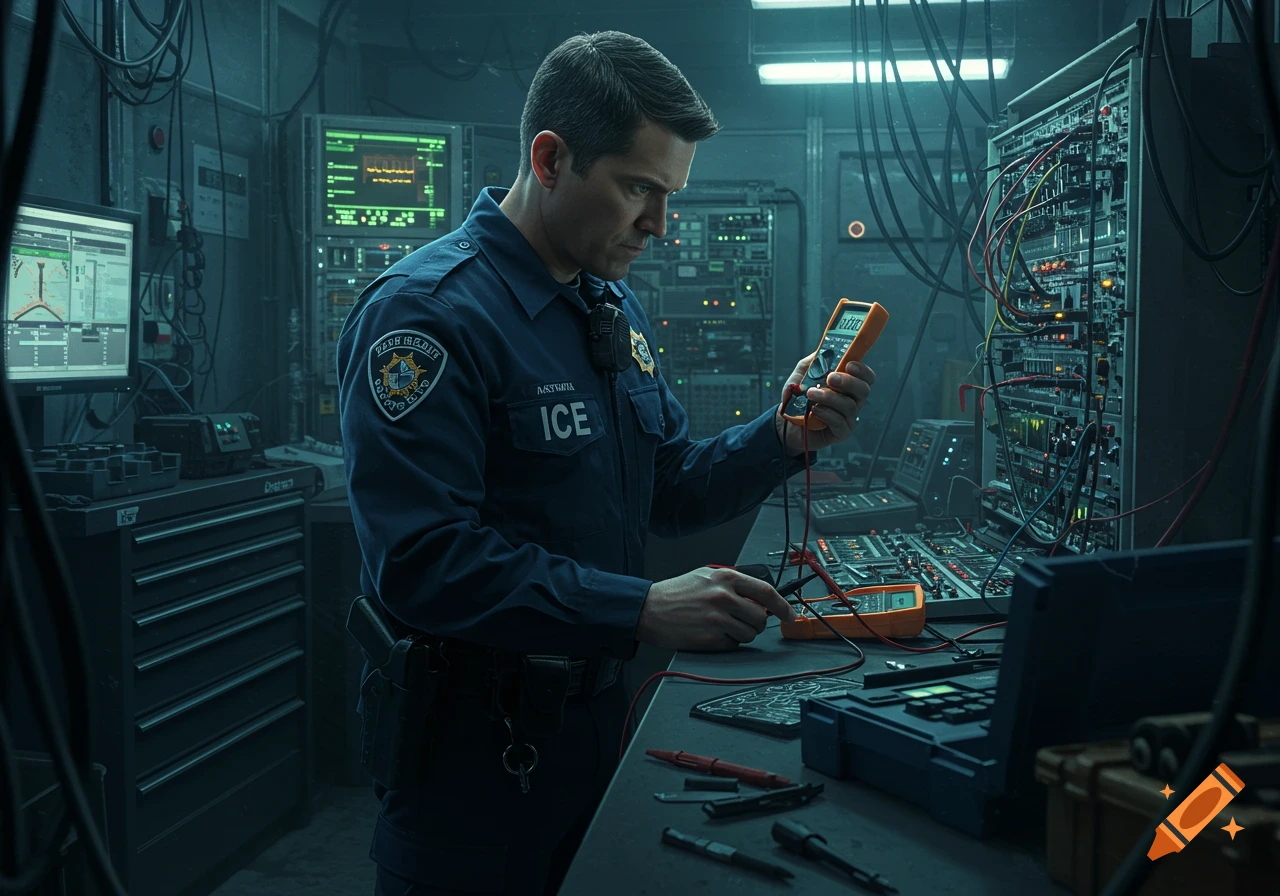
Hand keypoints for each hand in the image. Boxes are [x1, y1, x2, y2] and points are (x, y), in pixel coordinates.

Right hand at [634, 567, 796, 651]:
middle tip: (743, 621)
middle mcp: (724, 597)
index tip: (790, 615)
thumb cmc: (676, 593)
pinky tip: (711, 633)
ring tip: (722, 626)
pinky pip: (733, 645)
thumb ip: (733, 583)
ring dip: (741, 634)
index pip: (767, 592)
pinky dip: (727, 642)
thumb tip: (759, 597)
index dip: (783, 606)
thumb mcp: (706, 576)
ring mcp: (717, 619)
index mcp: (725, 578)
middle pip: (761, 618)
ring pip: (749, 634)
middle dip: (757, 623)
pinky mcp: (710, 639)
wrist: (649, 609)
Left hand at [773, 353, 876, 454]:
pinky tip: (814, 410)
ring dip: (830, 398)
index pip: (866, 376)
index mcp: (848, 384)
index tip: (849, 365)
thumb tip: (826, 350)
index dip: (862, 370)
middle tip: (830, 378)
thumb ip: (815, 361)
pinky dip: (826, 414)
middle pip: (863, 390)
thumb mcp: (803, 374)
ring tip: (811, 394)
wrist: (787, 421)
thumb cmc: (799, 397)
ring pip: (849, 406)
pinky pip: (840, 422)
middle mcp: (853, 400)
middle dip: (848, 382)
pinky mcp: (841, 432)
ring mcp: (849, 417)